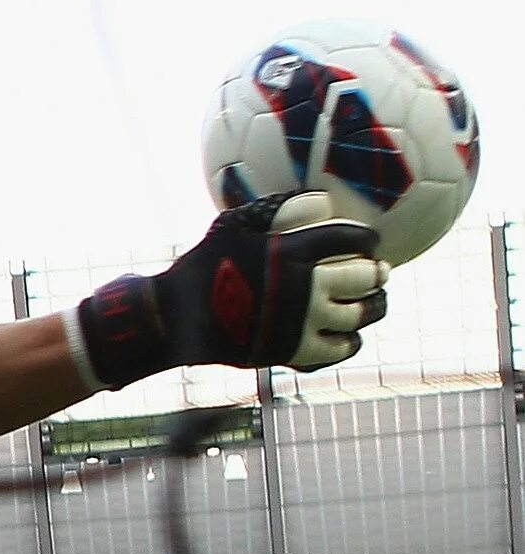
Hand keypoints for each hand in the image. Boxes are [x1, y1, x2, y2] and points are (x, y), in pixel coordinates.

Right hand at [70, 192, 387, 387]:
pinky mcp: (292, 352)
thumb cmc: (201, 267)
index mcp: (291, 252)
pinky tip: (347, 336)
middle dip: (377, 273)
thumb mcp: (231, 225)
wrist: (174, 318)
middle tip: (379, 273)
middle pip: (364, 277)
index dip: (368, 240)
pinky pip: (339, 349)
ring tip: (372, 304)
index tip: (369, 243)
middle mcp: (303, 286)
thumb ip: (277, 210)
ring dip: (372, 308)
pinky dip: (349, 341)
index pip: (351, 240)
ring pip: (359, 315)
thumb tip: (321, 201)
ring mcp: (300, 322)